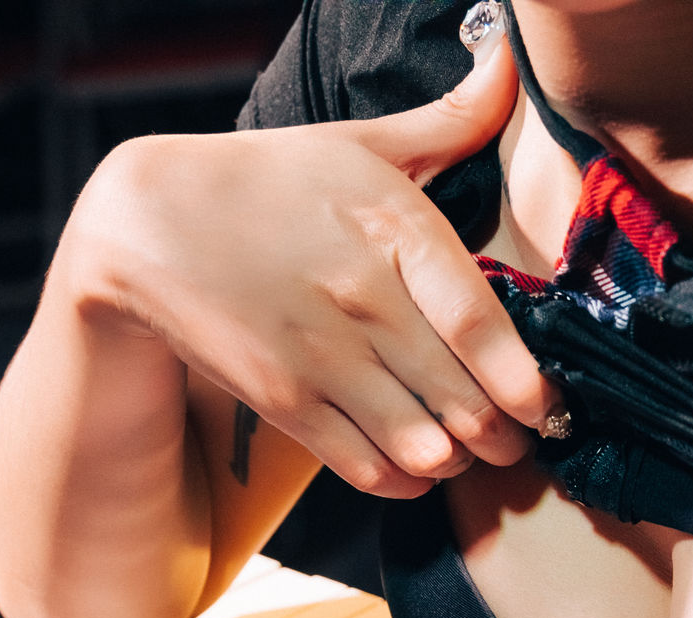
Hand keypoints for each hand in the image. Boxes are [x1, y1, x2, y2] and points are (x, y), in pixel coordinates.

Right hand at [50, 25, 553, 496]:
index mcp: (396, 229)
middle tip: (517, 438)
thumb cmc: (271, 183)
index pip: (484, 326)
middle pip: (467, 401)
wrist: (148, 224)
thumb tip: (508, 63)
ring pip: (425, 446)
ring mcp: (323, 355)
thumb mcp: (358, 144)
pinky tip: (416, 464)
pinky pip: (369, 468)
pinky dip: (406, 480)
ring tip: (465, 449)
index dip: (528, 384)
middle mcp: (364, 298)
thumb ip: (448, 121)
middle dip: (506, 436)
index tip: (544, 402)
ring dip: (456, 461)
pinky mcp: (286, 401)